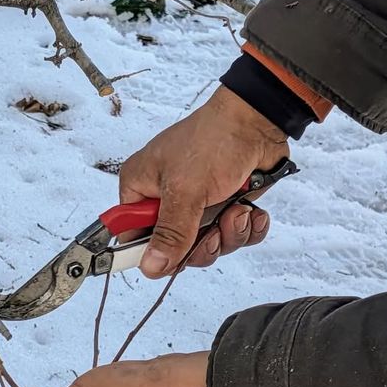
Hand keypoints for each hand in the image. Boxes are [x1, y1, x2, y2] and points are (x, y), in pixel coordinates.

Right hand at [120, 86, 287, 277]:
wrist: (256, 122)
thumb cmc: (212, 140)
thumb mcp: (185, 191)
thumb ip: (170, 233)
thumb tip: (151, 264)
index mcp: (141, 187)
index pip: (131, 234)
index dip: (149, 252)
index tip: (170, 260)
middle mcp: (165, 198)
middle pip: (173, 248)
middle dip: (201, 243)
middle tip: (212, 229)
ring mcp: (195, 203)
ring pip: (206, 244)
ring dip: (228, 233)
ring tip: (237, 210)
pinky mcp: (222, 205)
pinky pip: (231, 235)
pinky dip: (245, 227)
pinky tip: (250, 211)